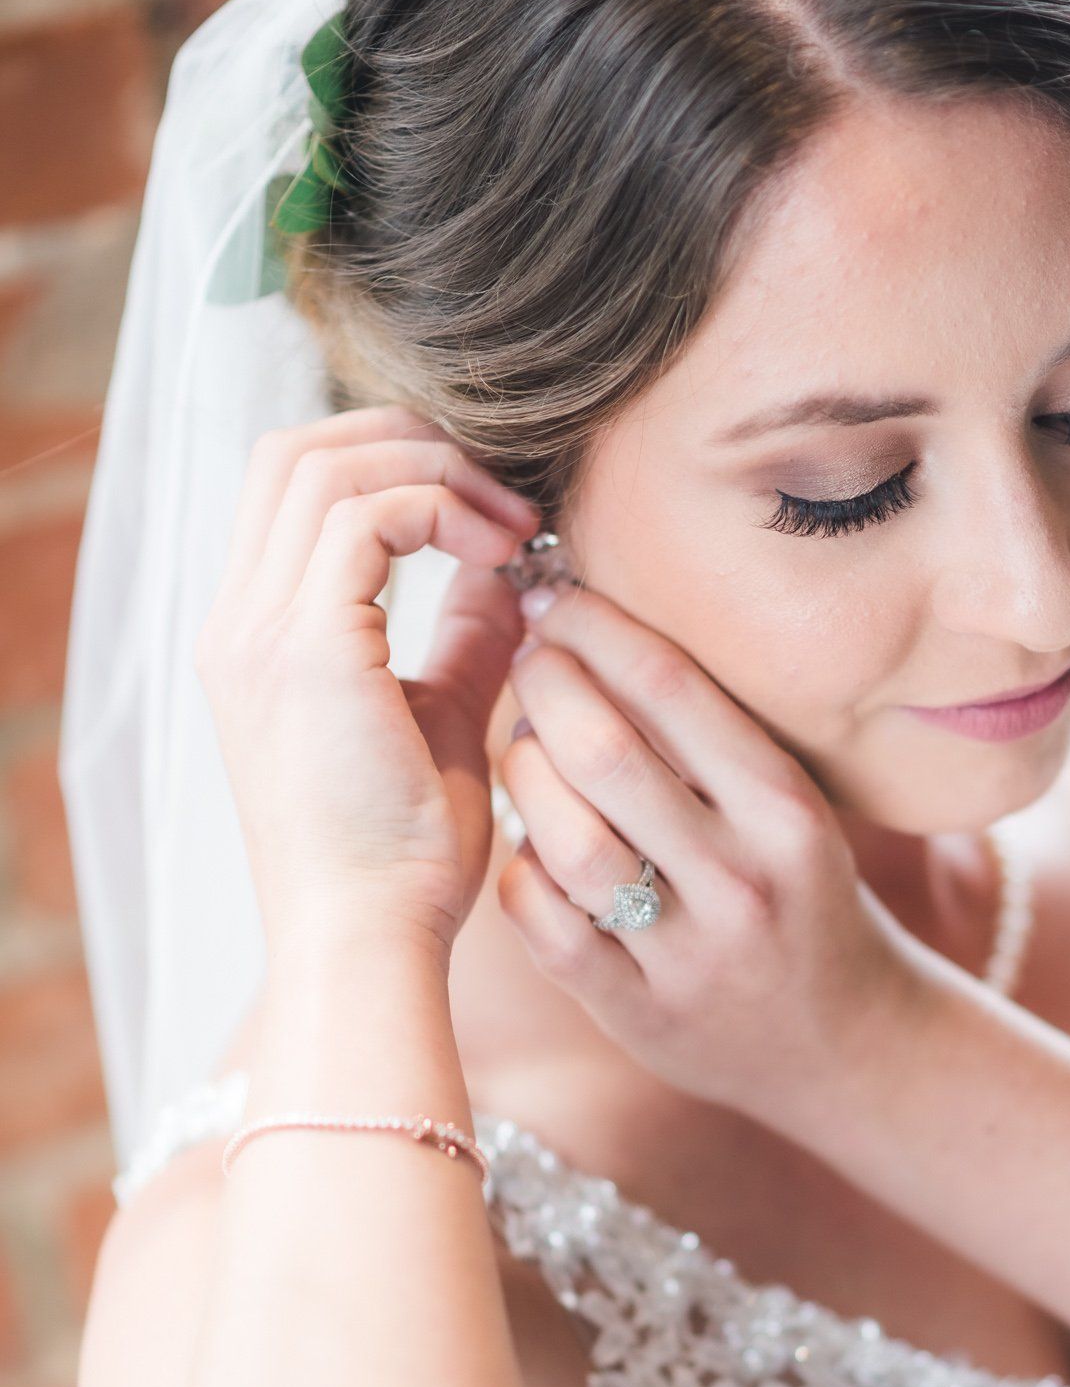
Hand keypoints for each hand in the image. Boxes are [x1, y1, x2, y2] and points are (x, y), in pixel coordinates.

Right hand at [195, 404, 543, 957]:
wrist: (369, 942)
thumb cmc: (404, 863)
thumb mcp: (444, 719)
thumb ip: (466, 637)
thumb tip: (512, 570)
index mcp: (258, 638)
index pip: (298, 486)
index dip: (399, 466)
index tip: (495, 517)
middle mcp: (239, 624)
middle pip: (299, 451)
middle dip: (412, 444)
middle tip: (506, 498)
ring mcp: (260, 632)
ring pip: (327, 465)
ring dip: (437, 474)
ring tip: (514, 529)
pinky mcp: (304, 649)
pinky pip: (367, 515)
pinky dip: (442, 513)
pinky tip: (502, 559)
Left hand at [497, 579, 928, 1116]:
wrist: (847, 1043)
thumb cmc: (800, 894)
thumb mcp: (790, 810)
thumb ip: (710, 737)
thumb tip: (596, 630)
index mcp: (786, 811)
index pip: (671, 686)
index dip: (595, 627)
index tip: (556, 599)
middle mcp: (742, 880)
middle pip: (604, 751)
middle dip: (546, 684)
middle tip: (529, 660)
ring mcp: (688, 955)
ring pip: (564, 837)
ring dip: (522, 776)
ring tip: (524, 749)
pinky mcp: (639, 1014)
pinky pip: (544, 923)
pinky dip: (522, 868)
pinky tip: (533, 844)